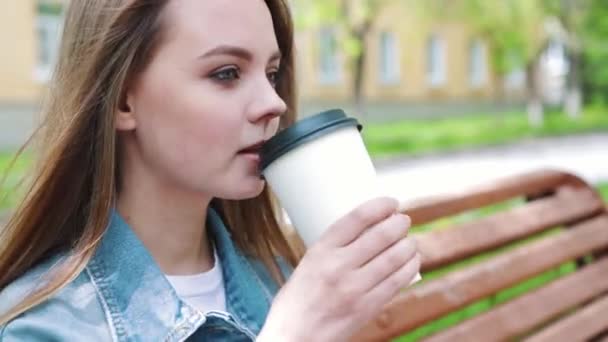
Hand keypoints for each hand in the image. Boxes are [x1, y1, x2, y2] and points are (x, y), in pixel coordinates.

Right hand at [258, 197, 419, 341]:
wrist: (294, 336)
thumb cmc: (297, 301)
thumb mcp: (308, 264)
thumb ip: (333, 248)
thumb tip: (367, 231)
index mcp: (320, 251)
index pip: (357, 218)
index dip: (379, 206)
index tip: (391, 202)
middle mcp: (338, 266)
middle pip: (381, 235)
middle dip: (399, 224)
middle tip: (404, 221)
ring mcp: (355, 288)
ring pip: (394, 258)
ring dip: (408, 245)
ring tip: (410, 241)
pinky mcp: (368, 307)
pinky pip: (397, 282)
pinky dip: (409, 268)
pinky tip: (412, 261)